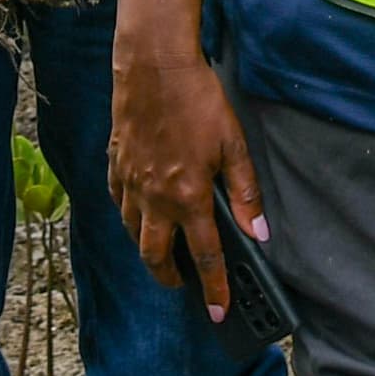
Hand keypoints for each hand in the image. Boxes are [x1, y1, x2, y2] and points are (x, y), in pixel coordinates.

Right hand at [108, 24, 264, 321]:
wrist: (153, 65)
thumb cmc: (197, 99)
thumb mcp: (234, 144)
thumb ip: (246, 192)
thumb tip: (259, 232)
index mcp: (188, 196)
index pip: (205, 256)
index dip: (214, 287)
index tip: (219, 310)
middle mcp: (155, 198)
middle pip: (156, 256)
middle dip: (170, 278)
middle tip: (183, 284)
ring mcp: (130, 183)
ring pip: (133, 234)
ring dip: (148, 250)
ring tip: (162, 253)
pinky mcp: (115, 164)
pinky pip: (119, 204)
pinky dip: (130, 217)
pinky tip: (139, 212)